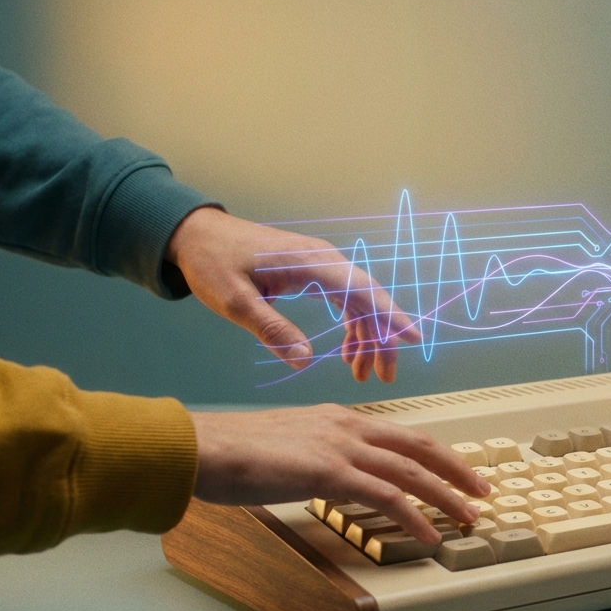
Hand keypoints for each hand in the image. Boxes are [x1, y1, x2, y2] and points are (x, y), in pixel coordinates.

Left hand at [165, 206, 420, 382]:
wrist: (196, 235)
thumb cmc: (213, 263)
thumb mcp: (236, 302)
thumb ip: (272, 330)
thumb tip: (305, 363)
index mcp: (311, 263)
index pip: (362, 291)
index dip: (390, 317)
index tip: (414, 339)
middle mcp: (324, 260)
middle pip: (369, 299)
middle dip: (382, 338)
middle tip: (385, 376)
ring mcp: (320, 264)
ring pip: (359, 302)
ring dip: (366, 337)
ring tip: (362, 374)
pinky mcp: (312, 271)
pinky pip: (344, 300)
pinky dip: (350, 327)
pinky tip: (346, 353)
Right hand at [190, 405, 489, 544]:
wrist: (201, 447)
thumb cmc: (229, 451)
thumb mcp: (283, 446)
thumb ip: (312, 455)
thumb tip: (325, 475)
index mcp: (336, 418)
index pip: (398, 433)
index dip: (432, 452)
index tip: (454, 468)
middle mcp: (345, 426)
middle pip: (418, 445)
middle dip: (456, 468)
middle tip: (481, 488)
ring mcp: (339, 447)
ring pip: (411, 470)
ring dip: (446, 496)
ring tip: (469, 516)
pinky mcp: (329, 472)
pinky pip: (386, 495)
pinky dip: (414, 516)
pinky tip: (429, 534)